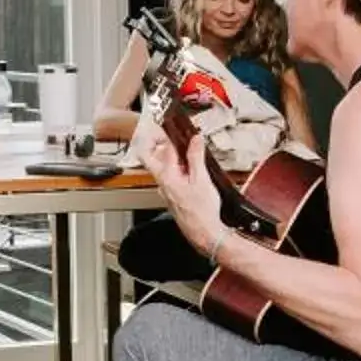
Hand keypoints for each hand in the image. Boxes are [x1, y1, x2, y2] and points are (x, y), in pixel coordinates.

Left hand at [139, 119, 222, 249]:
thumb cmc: (202, 213)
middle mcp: (163, 183)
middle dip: (163, 143)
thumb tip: (195, 140)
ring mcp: (167, 190)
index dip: (166, 135)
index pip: (160, 150)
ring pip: (164, 167)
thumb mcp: (202, 179)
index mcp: (166, 176)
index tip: (173, 126)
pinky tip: (193, 169)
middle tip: (176, 134)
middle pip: (155, 157)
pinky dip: (180, 168)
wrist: (205, 234)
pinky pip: (172, 177)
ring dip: (174, 156)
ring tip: (189, 150)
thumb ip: (196, 157)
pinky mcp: (174, 196)